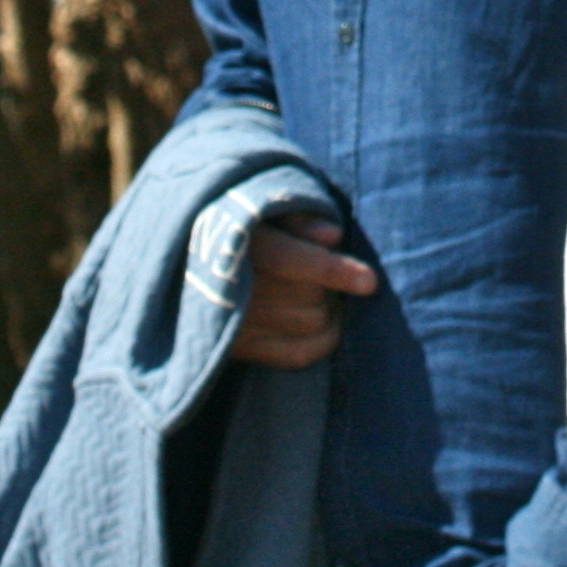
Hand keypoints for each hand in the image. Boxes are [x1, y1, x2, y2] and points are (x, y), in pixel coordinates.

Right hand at [235, 214, 378, 370]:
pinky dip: (323, 341)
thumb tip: (334, 235)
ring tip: (329, 294)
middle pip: (307, 295)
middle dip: (332, 284)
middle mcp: (234, 288)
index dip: (333, 270)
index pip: (289, 260)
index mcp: (238, 245)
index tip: (370, 281)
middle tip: (337, 273)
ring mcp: (237, 324)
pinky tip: (327, 322)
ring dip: (331, 310)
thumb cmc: (243, 230)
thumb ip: (299, 219)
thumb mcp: (264, 211)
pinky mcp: (241, 349)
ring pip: (309, 324)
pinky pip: (298, 355)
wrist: (196, 267)